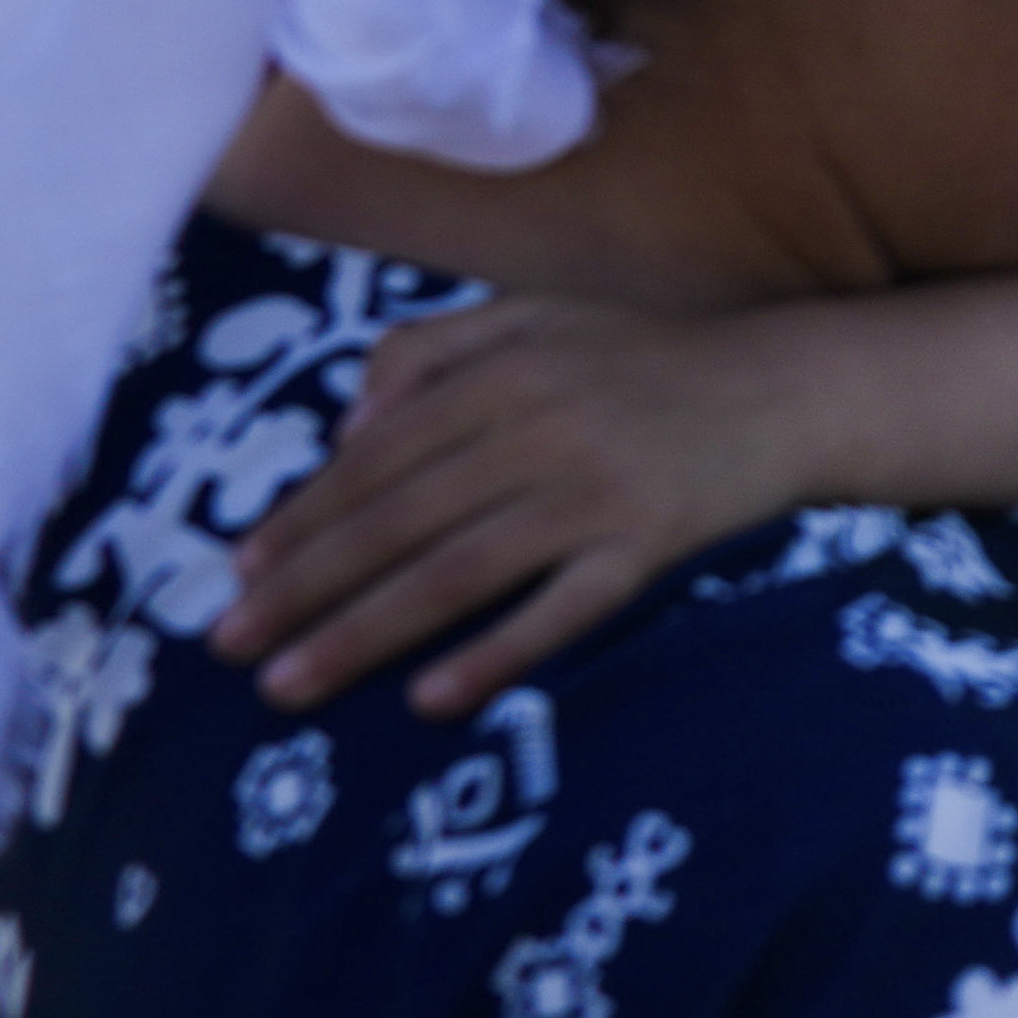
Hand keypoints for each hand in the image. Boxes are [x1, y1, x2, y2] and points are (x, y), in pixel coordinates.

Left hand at [219, 298, 810, 717]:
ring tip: (290, 685)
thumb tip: (344, 433)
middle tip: (230, 648)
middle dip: (303, 588)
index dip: (300, 519)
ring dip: (363, 633)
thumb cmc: (645, 358)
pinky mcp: (648, 545)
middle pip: (397, 522)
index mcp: (501, 372)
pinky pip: (561, 611)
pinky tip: (433, 699)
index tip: (236, 576)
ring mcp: (594, 492)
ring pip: (455, 572)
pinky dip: (495, 654)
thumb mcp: (534, 318)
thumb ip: (428, 351)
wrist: (787, 389)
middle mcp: (538, 428)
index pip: (374, 459)